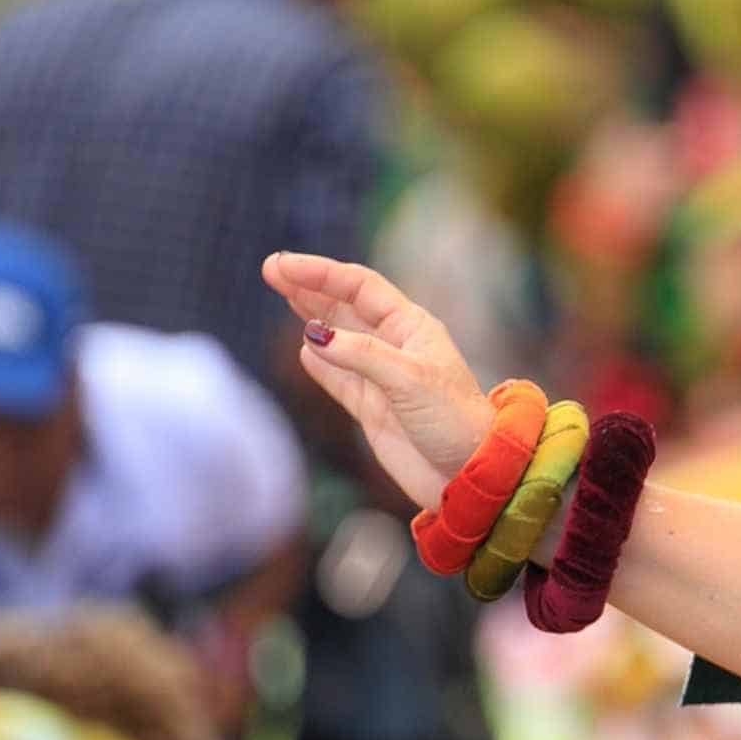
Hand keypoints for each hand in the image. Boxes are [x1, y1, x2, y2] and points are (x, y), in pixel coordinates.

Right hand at [260, 253, 494, 508]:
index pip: (360, 287)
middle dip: (309, 286)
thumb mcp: (410, 380)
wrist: (470, 474)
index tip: (284, 265)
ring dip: (310, 315)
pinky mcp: (372, 408)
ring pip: (338, 338)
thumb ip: (362, 355)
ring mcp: (382, 377)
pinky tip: (304, 348)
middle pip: (345, 306)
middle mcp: (396, 346)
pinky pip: (339, 377)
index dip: (321, 273)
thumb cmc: (454, 421)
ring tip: (283, 292)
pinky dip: (320, 363)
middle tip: (270, 268)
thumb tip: (313, 336)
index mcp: (412, 327)